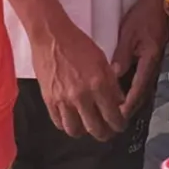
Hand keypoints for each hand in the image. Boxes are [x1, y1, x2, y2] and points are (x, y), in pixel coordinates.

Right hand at [32, 16, 125, 140]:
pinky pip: (59, 122)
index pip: (113, 116)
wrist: (51, 35)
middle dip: (104, 133)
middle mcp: (82, 96)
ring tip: (87, 125)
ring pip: (75, 130)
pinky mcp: (49, 99)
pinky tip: (71, 118)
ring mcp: (64, 99)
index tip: (119, 125)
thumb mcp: (102, 61)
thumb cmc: (78, 44)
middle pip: (96, 129)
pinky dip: (66, 124)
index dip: (119, 125)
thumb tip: (118, 102)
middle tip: (106, 130)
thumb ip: (111, 84)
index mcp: (99, 84)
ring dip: (84, 131)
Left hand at [113, 0, 168, 116]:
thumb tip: (114, 77)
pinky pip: (141, 79)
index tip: (118, 116)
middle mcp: (153, 66)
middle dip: (130, 108)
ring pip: (141, 88)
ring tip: (117, 113)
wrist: (156, 4)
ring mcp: (153, 63)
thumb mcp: (129, 35)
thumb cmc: (142, 17)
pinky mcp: (150, 60)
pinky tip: (122, 94)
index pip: (138, 88)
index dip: (128, 104)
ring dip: (131, 101)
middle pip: (141, 93)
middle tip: (116, 121)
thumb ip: (122, 56)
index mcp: (150, 61)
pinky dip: (131, 89)